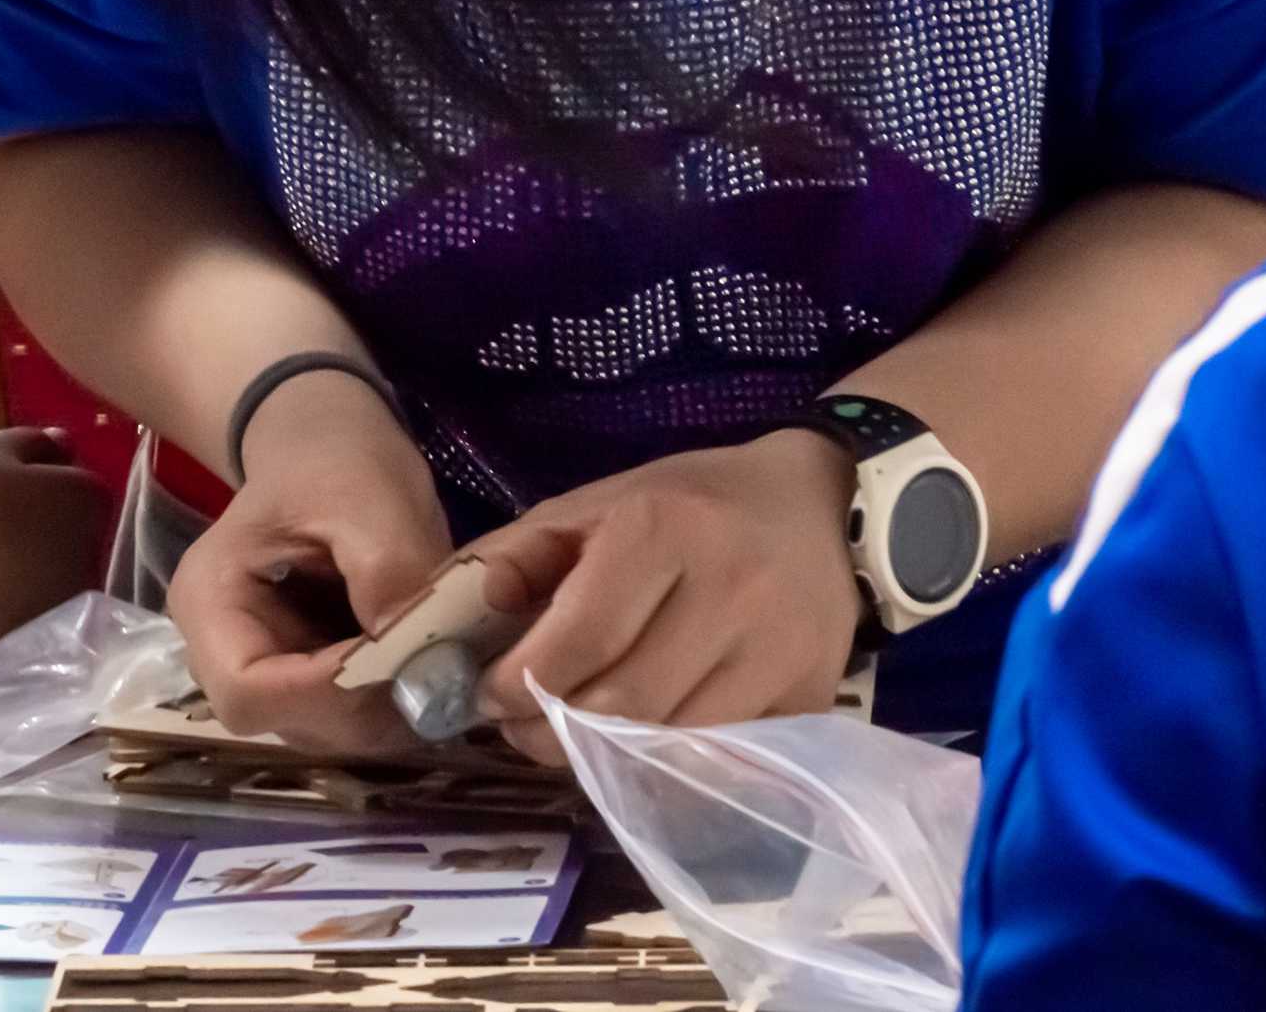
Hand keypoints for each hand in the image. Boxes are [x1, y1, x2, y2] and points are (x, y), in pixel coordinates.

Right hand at [0, 428, 110, 669]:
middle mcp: (89, 559)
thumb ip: (32, 442)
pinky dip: (12, 608)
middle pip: (74, 535)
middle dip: (46, 526)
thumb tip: (65, 442)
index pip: (84, 486)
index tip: (7, 484)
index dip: (48, 480)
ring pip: (55, 579)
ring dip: (31, 569)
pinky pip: (31, 618)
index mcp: (84, 505)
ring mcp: (63, 609)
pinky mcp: (35, 647)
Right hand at [166, 369, 455, 758]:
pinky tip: (432, 660)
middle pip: (288, 722)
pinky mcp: (308, 679)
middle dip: (369, 706)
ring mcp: (269, 672)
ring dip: (390, 709)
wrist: (324, 440)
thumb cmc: (333, 458)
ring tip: (443, 658)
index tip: (402, 658)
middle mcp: (224, 654)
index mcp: (210, 604)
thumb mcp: (368, 497)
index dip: (326, 694)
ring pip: (326, 732)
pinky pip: (351, 716)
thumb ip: (391, 575)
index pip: (248, 693)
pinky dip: (396, 701)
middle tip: (442, 663)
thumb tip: (426, 665)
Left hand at [474, 428, 859, 765]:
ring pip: (670, 742)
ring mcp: (779, 650)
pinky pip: (723, 759)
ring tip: (576, 733)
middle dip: (552, 730)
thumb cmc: (687, 505)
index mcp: (663, 529)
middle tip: (522, 727)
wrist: (821, 509)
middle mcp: (730, 591)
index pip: (580, 640)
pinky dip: (670, 761)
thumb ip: (514, 558)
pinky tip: (643, 740)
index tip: (488, 698)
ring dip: (607, 754)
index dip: (520, 684)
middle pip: (623, 704)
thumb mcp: (592, 505)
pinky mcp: (812, 697)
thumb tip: (444, 622)